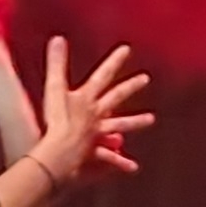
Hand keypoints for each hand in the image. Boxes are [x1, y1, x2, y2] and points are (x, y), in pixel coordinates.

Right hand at [30, 36, 153, 190]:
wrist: (62, 151)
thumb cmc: (56, 121)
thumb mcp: (54, 89)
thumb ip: (56, 65)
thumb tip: (58, 38)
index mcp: (88, 99)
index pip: (104, 75)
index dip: (114, 62)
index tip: (127, 49)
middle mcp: (97, 114)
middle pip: (116, 97)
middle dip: (130, 86)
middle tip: (145, 79)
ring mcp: (98, 134)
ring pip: (120, 125)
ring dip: (136, 122)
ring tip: (151, 120)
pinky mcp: (95, 152)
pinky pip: (110, 159)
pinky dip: (120, 163)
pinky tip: (133, 167)